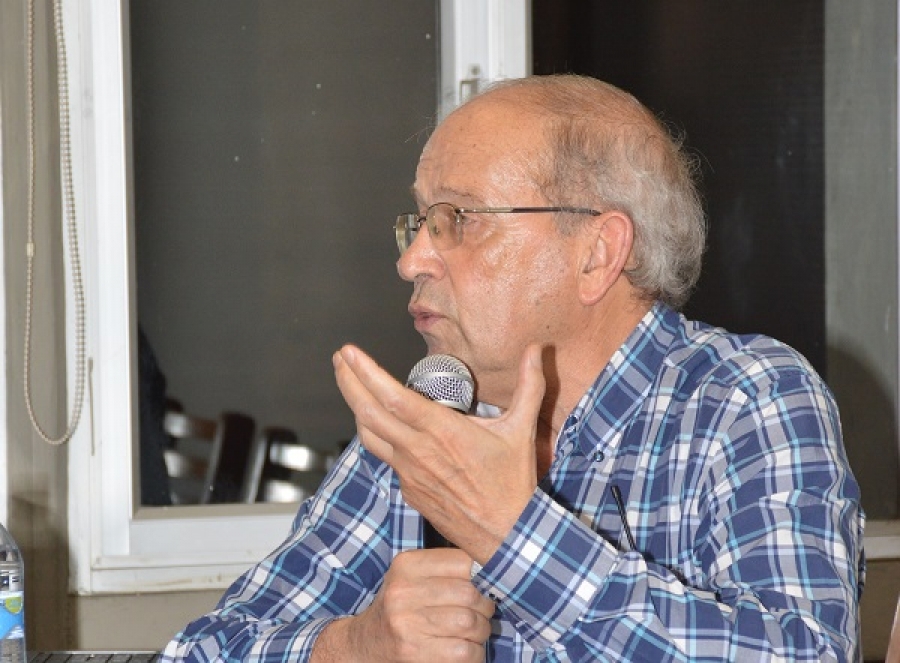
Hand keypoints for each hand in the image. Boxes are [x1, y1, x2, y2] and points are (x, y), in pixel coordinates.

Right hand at [312, 549, 494, 662]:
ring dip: (482, 631)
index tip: (485, 585)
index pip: (464, 562)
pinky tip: (466, 649)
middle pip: (470, 595)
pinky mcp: (414, 653)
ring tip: (475, 630)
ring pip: (471, 624)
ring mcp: (406, 624)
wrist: (365, 643)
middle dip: (486, 606)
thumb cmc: (401, 605)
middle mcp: (403, 591)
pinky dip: (475, 653)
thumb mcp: (413, 575)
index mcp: (407, 565)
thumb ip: (447, 568)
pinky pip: (465, 653)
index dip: (485, 575)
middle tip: (483, 611)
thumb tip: (496, 567)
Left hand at [333, 344, 545, 561]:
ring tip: (350, 384)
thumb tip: (535, 350)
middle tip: (340, 358)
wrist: (505, 536)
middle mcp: (418, 451)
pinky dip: (376, 434)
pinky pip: (385, 457)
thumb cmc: (512, 484)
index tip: (349, 352)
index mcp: (442, 431)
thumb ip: (528, 385)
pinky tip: (380, 423)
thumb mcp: (522, 429)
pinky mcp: (408, 489)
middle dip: (348, 381)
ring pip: (369, 436)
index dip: (365, 373)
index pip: (392, 397)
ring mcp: (409, 472)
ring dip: (355, 406)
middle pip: (368, 412)